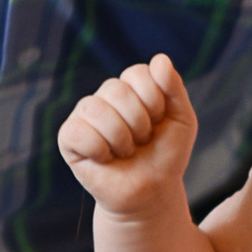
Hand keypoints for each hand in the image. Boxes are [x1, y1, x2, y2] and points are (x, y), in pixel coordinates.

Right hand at [59, 54, 196, 211]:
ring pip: (97, 109)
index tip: (160, 122)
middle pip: (117, 90)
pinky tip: (105, 159)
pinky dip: (99, 149)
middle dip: (140, 123)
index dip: (155, 101)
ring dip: (121, 139)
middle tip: (142, 142)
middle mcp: (105, 96)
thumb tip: (160, 58)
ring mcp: (84, 115)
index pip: (137, 74)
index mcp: (130, 87)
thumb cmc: (165, 155)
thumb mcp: (182, 119)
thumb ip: (174, 87)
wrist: (152, 192)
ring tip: (126, 152)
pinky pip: (79, 131)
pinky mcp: (69, 137)